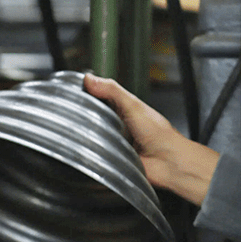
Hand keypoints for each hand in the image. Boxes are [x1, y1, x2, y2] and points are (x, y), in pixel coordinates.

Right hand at [83, 72, 218, 205]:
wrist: (168, 163)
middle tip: (74, 117)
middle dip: (83, 119)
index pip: (98, 99)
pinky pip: (95, 157)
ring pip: (91, 138)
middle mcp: (117, 126)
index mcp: (123, 110)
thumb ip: (112, 91)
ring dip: (88, 138)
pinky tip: (90, 152)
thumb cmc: (159, 135)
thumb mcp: (133, 106)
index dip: (86, 95)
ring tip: (82, 136)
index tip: (71, 92)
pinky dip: (92, 155)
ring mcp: (114, 143)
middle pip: (92, 119)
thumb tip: (90, 79)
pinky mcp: (111, 160)